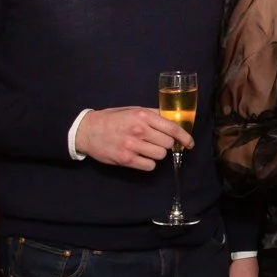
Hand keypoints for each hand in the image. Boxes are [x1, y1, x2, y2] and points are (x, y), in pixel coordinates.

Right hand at [76, 107, 190, 169]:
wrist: (87, 130)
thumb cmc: (112, 119)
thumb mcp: (133, 110)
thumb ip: (153, 114)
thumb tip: (174, 119)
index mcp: (143, 116)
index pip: (172, 128)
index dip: (184, 137)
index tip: (190, 143)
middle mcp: (139, 130)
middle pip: (168, 144)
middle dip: (166, 144)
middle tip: (157, 142)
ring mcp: (132, 146)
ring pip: (160, 156)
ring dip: (157, 154)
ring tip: (146, 148)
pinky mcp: (126, 159)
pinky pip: (149, 166)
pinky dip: (148, 163)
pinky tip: (140, 157)